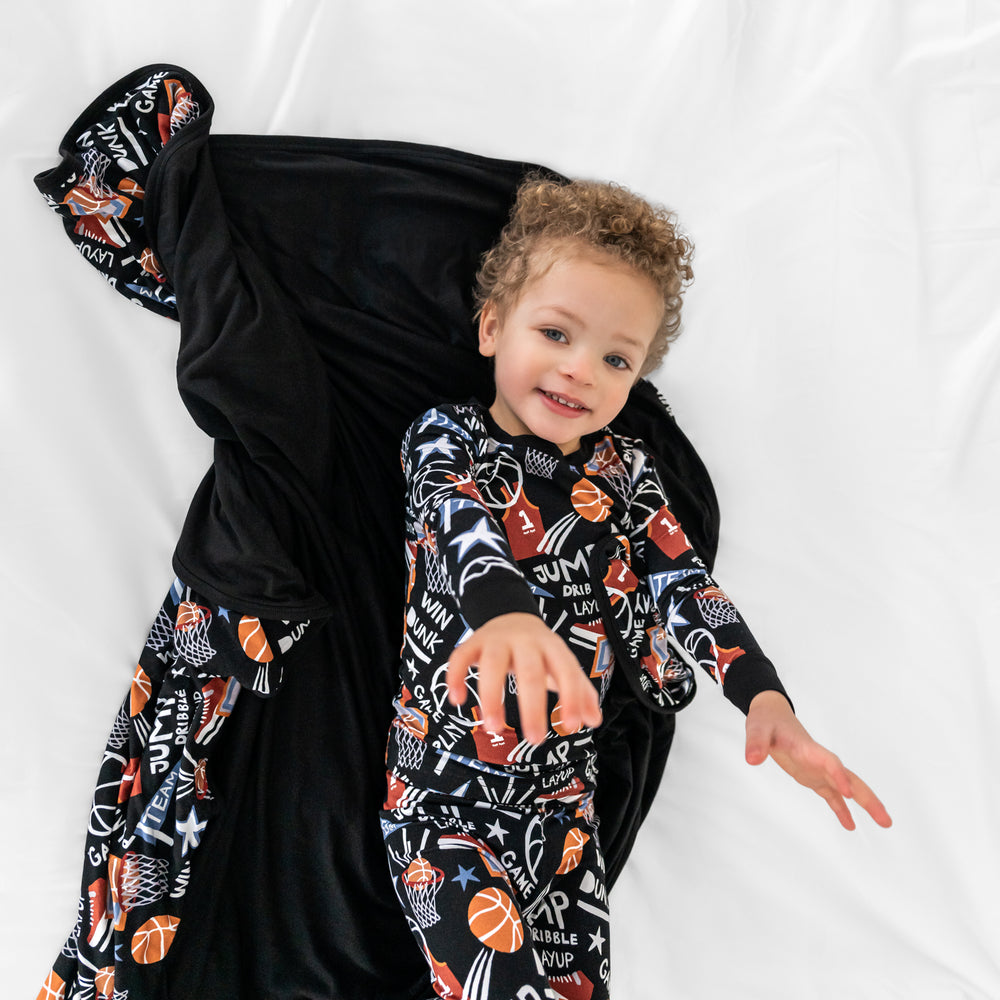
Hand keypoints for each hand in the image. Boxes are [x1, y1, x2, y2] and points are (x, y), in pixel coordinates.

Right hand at [446, 612, 601, 744]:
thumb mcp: (563, 665)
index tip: (572, 727)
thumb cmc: (541, 651)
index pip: (566, 671)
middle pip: (529, 672)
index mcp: (552, 647)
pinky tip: (457, 701)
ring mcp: (496, 640)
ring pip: (492, 666)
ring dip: (492, 697)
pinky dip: (455, 678)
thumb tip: (594, 721)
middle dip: (533, 707)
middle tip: (535, 739)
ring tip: (493, 727)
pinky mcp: (473, 642)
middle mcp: (525, 641)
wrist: (512, 615)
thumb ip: (580, 692)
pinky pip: (460, 658)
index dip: (571, 698)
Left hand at [744, 691, 892, 830]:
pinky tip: (850, 825)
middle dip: (867, 797)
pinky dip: (841, 809)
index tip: (848, 792)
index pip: (828, 761)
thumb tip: (752, 760)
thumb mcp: (756, 729)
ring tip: (885, 823)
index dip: (838, 775)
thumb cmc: (766, 720)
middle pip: (849, 778)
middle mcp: (819, 760)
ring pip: (847, 788)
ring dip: (865, 804)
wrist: (772, 713)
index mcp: (807, 748)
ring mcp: (818, 769)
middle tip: (886, 819)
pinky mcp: (812, 776)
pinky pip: (831, 795)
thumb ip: (755, 743)